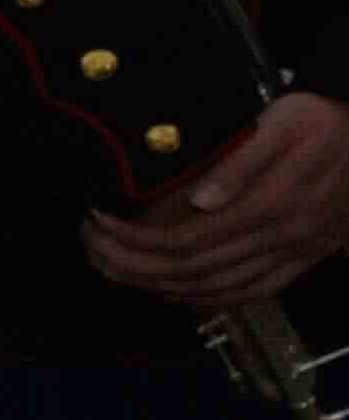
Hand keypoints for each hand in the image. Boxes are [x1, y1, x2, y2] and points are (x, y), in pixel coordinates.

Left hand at [91, 84, 348, 312]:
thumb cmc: (324, 120)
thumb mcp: (284, 123)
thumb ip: (242, 163)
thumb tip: (201, 199)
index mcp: (270, 204)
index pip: (185, 240)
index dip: (135, 242)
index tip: (98, 226)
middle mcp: (282, 236)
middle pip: (193, 269)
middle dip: (134, 266)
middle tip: (94, 252)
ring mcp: (297, 251)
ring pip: (219, 287)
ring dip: (162, 288)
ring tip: (120, 275)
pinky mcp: (308, 256)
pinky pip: (255, 291)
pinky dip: (211, 299)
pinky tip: (181, 293)